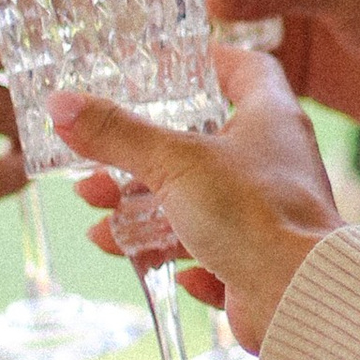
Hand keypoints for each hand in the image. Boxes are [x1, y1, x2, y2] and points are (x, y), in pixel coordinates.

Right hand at [55, 52, 344, 349]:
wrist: (297, 296)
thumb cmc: (252, 212)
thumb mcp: (174, 162)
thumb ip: (118, 134)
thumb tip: (61, 105)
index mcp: (270, 119)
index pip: (246, 70)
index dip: (208, 63)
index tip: (165, 66)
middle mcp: (275, 164)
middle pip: (203, 146)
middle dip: (143, 159)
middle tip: (97, 169)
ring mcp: (267, 216)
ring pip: (196, 206)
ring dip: (143, 216)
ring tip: (99, 225)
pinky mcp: (256, 263)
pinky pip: (208, 255)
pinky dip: (173, 256)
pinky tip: (148, 262)